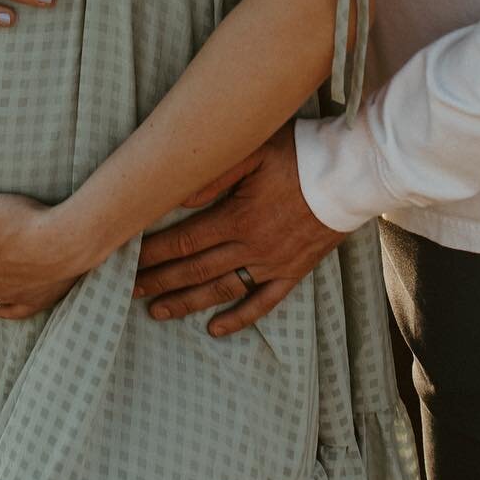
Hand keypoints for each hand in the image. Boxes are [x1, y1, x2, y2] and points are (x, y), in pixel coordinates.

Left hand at [132, 123, 349, 337]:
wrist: (353, 174)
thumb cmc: (302, 153)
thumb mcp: (255, 150)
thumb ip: (214, 173)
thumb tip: (177, 196)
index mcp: (238, 216)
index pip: (184, 241)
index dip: (153, 252)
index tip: (126, 259)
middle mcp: (252, 246)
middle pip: (196, 270)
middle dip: (159, 281)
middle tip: (128, 292)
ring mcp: (273, 263)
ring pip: (222, 290)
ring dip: (187, 303)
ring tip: (156, 312)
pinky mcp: (293, 271)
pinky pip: (263, 303)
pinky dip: (238, 319)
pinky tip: (215, 329)